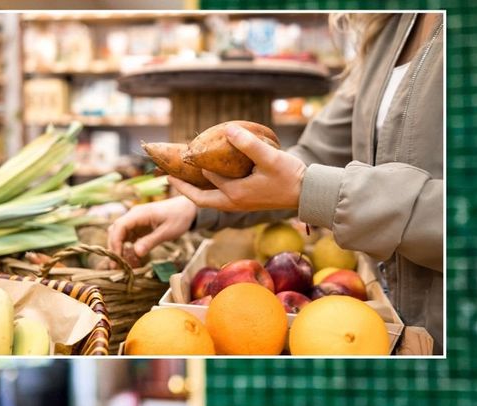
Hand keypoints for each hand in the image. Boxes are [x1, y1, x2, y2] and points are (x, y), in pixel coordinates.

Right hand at [107, 196, 196, 258]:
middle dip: (114, 248)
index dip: (115, 242)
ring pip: (119, 235)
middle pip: (115, 231)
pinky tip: (130, 259)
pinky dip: (126, 248)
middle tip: (116, 266)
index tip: (118, 257)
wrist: (187, 208)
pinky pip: (127, 237)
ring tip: (122, 265)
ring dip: (118, 249)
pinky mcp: (138, 227)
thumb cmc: (179, 217)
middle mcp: (133, 215)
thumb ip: (151, 241)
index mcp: (139, 213)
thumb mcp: (167, 231)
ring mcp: (135, 221)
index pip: (119, 226)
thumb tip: (136, 253)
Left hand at [170, 124, 306, 211]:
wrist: (308, 193)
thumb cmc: (289, 176)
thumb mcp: (269, 157)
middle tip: (168, 176)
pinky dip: (209, 189)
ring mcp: (239, 205)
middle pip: (199, 199)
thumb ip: (248, 144)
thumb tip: (227, 129)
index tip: (183, 153)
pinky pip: (220, 198)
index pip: (207, 178)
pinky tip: (209, 178)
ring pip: (209, 200)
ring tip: (185, 177)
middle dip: (183, 188)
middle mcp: (233, 203)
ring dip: (195, 190)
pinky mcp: (246, 202)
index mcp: (234, 193)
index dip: (195, 165)